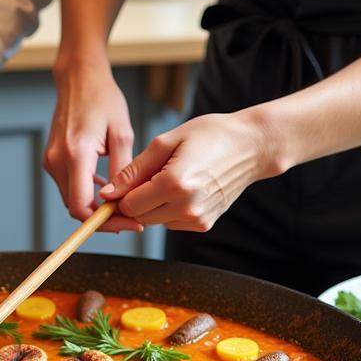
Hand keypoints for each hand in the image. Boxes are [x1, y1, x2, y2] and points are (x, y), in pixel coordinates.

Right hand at [45, 62, 140, 231]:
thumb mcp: (122, 133)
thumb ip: (122, 169)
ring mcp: (51, 160)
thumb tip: (124, 200)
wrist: (79, 79)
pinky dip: (87, 194)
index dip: (104, 221)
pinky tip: (108, 191)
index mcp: (75, 153)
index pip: (81, 205)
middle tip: (133, 218)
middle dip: (103, 218)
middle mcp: (57, 159)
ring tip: (125, 206)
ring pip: (72, 199)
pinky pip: (69, 186)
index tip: (129, 222)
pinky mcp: (52, 159)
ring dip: (96, 207)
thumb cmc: (103, 99)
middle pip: (75, 207)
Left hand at [98, 110, 275, 230]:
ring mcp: (198, 219)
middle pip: (139, 217)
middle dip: (135, 199)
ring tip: (169, 176)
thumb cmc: (210, 135)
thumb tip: (108, 193)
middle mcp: (187, 208)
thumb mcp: (166, 142)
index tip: (124, 180)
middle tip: (149, 174)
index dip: (120, 194)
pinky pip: (171, 222)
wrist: (251, 147)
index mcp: (174, 185)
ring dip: (152, 204)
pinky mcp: (204, 225)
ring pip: (154, 221)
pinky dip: (168, 208)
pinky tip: (182, 187)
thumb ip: (134, 170)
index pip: (128, 205)